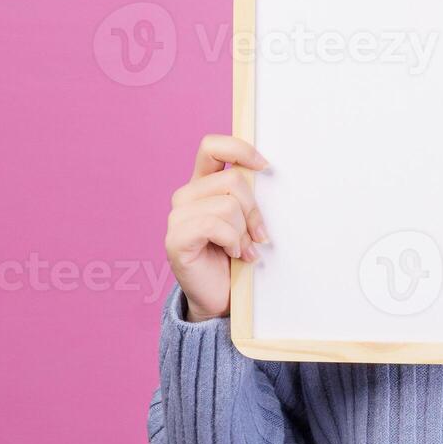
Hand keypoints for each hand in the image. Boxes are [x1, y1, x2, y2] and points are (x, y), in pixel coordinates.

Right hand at [165, 135, 270, 321]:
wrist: (222, 297)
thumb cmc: (237, 256)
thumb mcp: (247, 219)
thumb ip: (248, 196)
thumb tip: (267, 172)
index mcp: (203, 184)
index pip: (212, 146)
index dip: (239, 149)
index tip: (265, 167)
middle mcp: (186, 196)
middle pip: (232, 180)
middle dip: (253, 210)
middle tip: (258, 235)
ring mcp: (177, 217)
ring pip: (227, 205)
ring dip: (243, 232)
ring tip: (244, 250)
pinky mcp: (175, 239)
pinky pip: (213, 225)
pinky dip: (232, 241)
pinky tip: (234, 255)